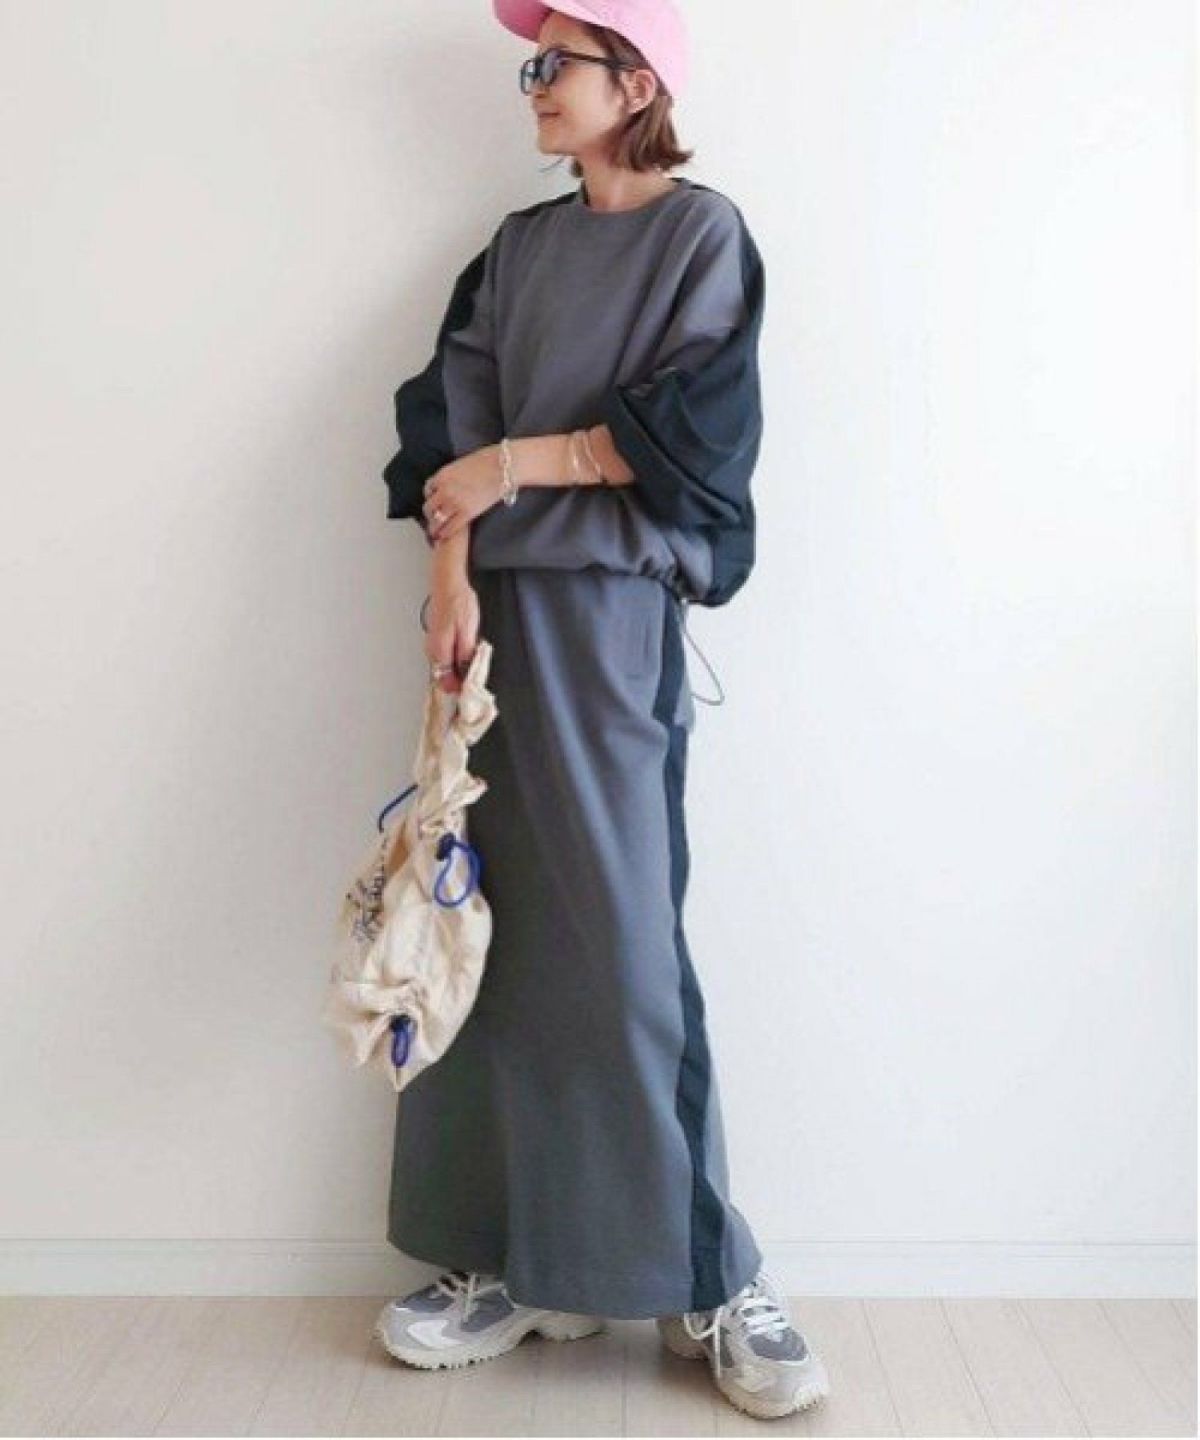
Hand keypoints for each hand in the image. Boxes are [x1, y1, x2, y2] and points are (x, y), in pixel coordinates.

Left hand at [423, 445, 501, 543]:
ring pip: (436, 519)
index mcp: (442, 475)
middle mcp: (445, 490)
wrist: (503, 467)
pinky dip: (445, 533)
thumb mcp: (461, 464)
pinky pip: (450, 528)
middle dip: (431, 513)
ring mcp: (455, 503)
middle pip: (429, 507)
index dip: (431, 496)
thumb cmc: (488, 461)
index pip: (428, 489)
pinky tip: (444, 536)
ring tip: (436, 532)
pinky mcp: (467, 513)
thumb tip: (453, 481)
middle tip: (433, 518)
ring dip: (435, 526)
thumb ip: (453, 475)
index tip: (435, 501)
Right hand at [425, 580, 479, 694]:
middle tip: (476, 678)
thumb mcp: (468, 632)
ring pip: (445, 666)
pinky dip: (456, 659)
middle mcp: (432, 651)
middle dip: (459, 680)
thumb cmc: (459, 604)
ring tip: (473, 664)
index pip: (445, 682)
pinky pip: (445, 656)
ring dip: (459, 669)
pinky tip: (467, 652)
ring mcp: (432, 644)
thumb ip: (466, 655)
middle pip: (444, 676)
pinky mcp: (436, 638)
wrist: (448, 584)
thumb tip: (465, 673)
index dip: (458, 689)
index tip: (471, 691)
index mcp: (439, 651)